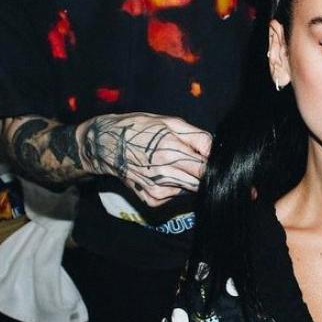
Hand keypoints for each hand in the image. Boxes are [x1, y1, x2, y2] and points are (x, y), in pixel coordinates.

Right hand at [76, 113, 211, 206]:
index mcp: (170, 149)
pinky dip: (175, 186)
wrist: (106, 146)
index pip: (205, 167)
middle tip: (190, 159)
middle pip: (200, 182)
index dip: (210, 163)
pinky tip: (162, 173)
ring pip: (189, 189)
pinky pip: (175, 195)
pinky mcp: (152, 200)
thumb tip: (215, 151)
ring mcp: (157, 189)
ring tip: (172, 163)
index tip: (208, 157)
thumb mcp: (169, 122)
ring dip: (187, 178)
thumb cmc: (139, 129)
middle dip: (200, 172)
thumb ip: (197, 137)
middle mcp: (163, 172)